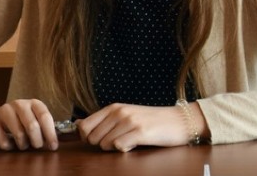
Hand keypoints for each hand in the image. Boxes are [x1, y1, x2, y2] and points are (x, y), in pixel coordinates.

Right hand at [0, 99, 58, 150]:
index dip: (50, 133)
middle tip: (37, 146)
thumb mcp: (33, 120)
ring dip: (22, 144)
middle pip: (32, 125)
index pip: (45, 117)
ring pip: (18, 133)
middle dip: (37, 140)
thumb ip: (43, 129)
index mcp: (34, 103)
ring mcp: (5, 110)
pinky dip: (7, 146)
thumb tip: (53, 143)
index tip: (53, 146)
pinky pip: (1, 138)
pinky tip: (9, 145)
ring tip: (23, 145)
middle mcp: (20, 104)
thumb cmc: (19, 121)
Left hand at [77, 103, 199, 151]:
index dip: (88, 138)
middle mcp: (120, 112)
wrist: (179, 121)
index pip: (84, 126)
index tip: (103, 138)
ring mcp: (130, 121)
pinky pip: (119, 147)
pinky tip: (137, 143)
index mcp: (114, 107)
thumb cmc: (152, 121)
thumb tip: (77, 124)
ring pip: (105, 144)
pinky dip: (126, 149)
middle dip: (103, 144)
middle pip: (93, 139)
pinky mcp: (140, 132)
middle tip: (121, 139)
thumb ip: (103, 120)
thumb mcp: (126, 115)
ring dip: (116, 147)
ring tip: (131, 140)